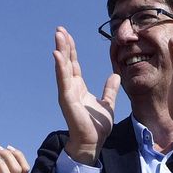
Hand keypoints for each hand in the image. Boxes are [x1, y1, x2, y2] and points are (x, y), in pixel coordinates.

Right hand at [54, 27, 119, 163]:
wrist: (93, 142)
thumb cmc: (96, 127)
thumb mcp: (107, 104)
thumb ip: (109, 90)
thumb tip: (114, 76)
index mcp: (78, 88)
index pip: (74, 64)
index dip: (71, 50)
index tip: (67, 35)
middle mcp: (70, 88)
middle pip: (67, 62)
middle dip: (63, 45)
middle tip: (59, 29)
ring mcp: (67, 93)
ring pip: (63, 68)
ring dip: (60, 51)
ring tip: (58, 35)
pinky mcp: (67, 100)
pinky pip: (63, 81)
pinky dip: (60, 68)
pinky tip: (57, 55)